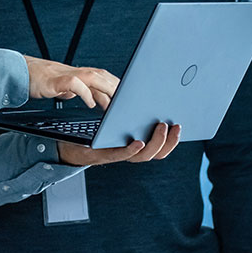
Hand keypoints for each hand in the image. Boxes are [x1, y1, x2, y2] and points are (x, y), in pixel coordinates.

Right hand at [24, 56, 119, 108]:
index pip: (103, 77)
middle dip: (116, 88)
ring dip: (106, 89)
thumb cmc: (41, 80)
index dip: (116, 85)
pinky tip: (90, 103)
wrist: (20, 72)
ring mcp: (66, 75)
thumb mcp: (64, 87)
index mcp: (78, 74)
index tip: (128, 97)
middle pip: (102, 76)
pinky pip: (75, 84)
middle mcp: (75, 72)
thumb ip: (79, 91)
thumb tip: (94, 99)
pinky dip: (85, 93)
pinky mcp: (56, 81)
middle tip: (127, 102)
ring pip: (92, 77)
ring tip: (115, 104)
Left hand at [57, 122, 180, 165]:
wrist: (69, 142)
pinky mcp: (104, 154)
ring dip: (155, 143)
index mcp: (136, 144)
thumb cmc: (95, 131)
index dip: (174, 139)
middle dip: (170, 141)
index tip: (182, 124)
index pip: (161, 146)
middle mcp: (130, 152)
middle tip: (176, 125)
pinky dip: (132, 149)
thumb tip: (150, 97)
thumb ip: (132, 113)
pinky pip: (121, 154)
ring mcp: (118, 154)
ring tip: (162, 127)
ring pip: (143, 155)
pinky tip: (138, 140)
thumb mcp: (117, 119)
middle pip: (157, 152)